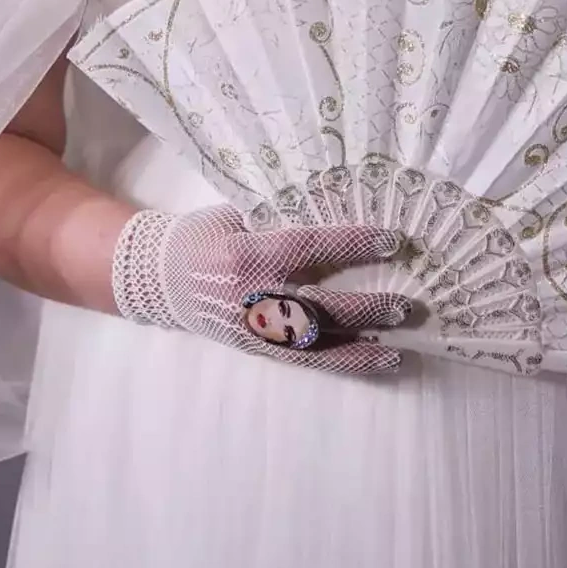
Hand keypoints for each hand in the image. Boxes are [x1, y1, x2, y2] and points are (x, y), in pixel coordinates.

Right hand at [110, 203, 411, 373]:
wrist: (159, 279)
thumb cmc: (203, 236)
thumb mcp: (237, 215)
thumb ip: (279, 217)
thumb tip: (334, 205)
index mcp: (247, 253)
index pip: (308, 247)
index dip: (352, 244)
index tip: (392, 240)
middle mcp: (252, 296)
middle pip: (319, 306)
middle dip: (366, 307)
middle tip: (408, 304)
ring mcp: (254, 329)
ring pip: (315, 343)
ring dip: (360, 347)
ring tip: (400, 349)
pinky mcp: (255, 350)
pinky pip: (303, 360)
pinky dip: (340, 362)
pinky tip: (372, 362)